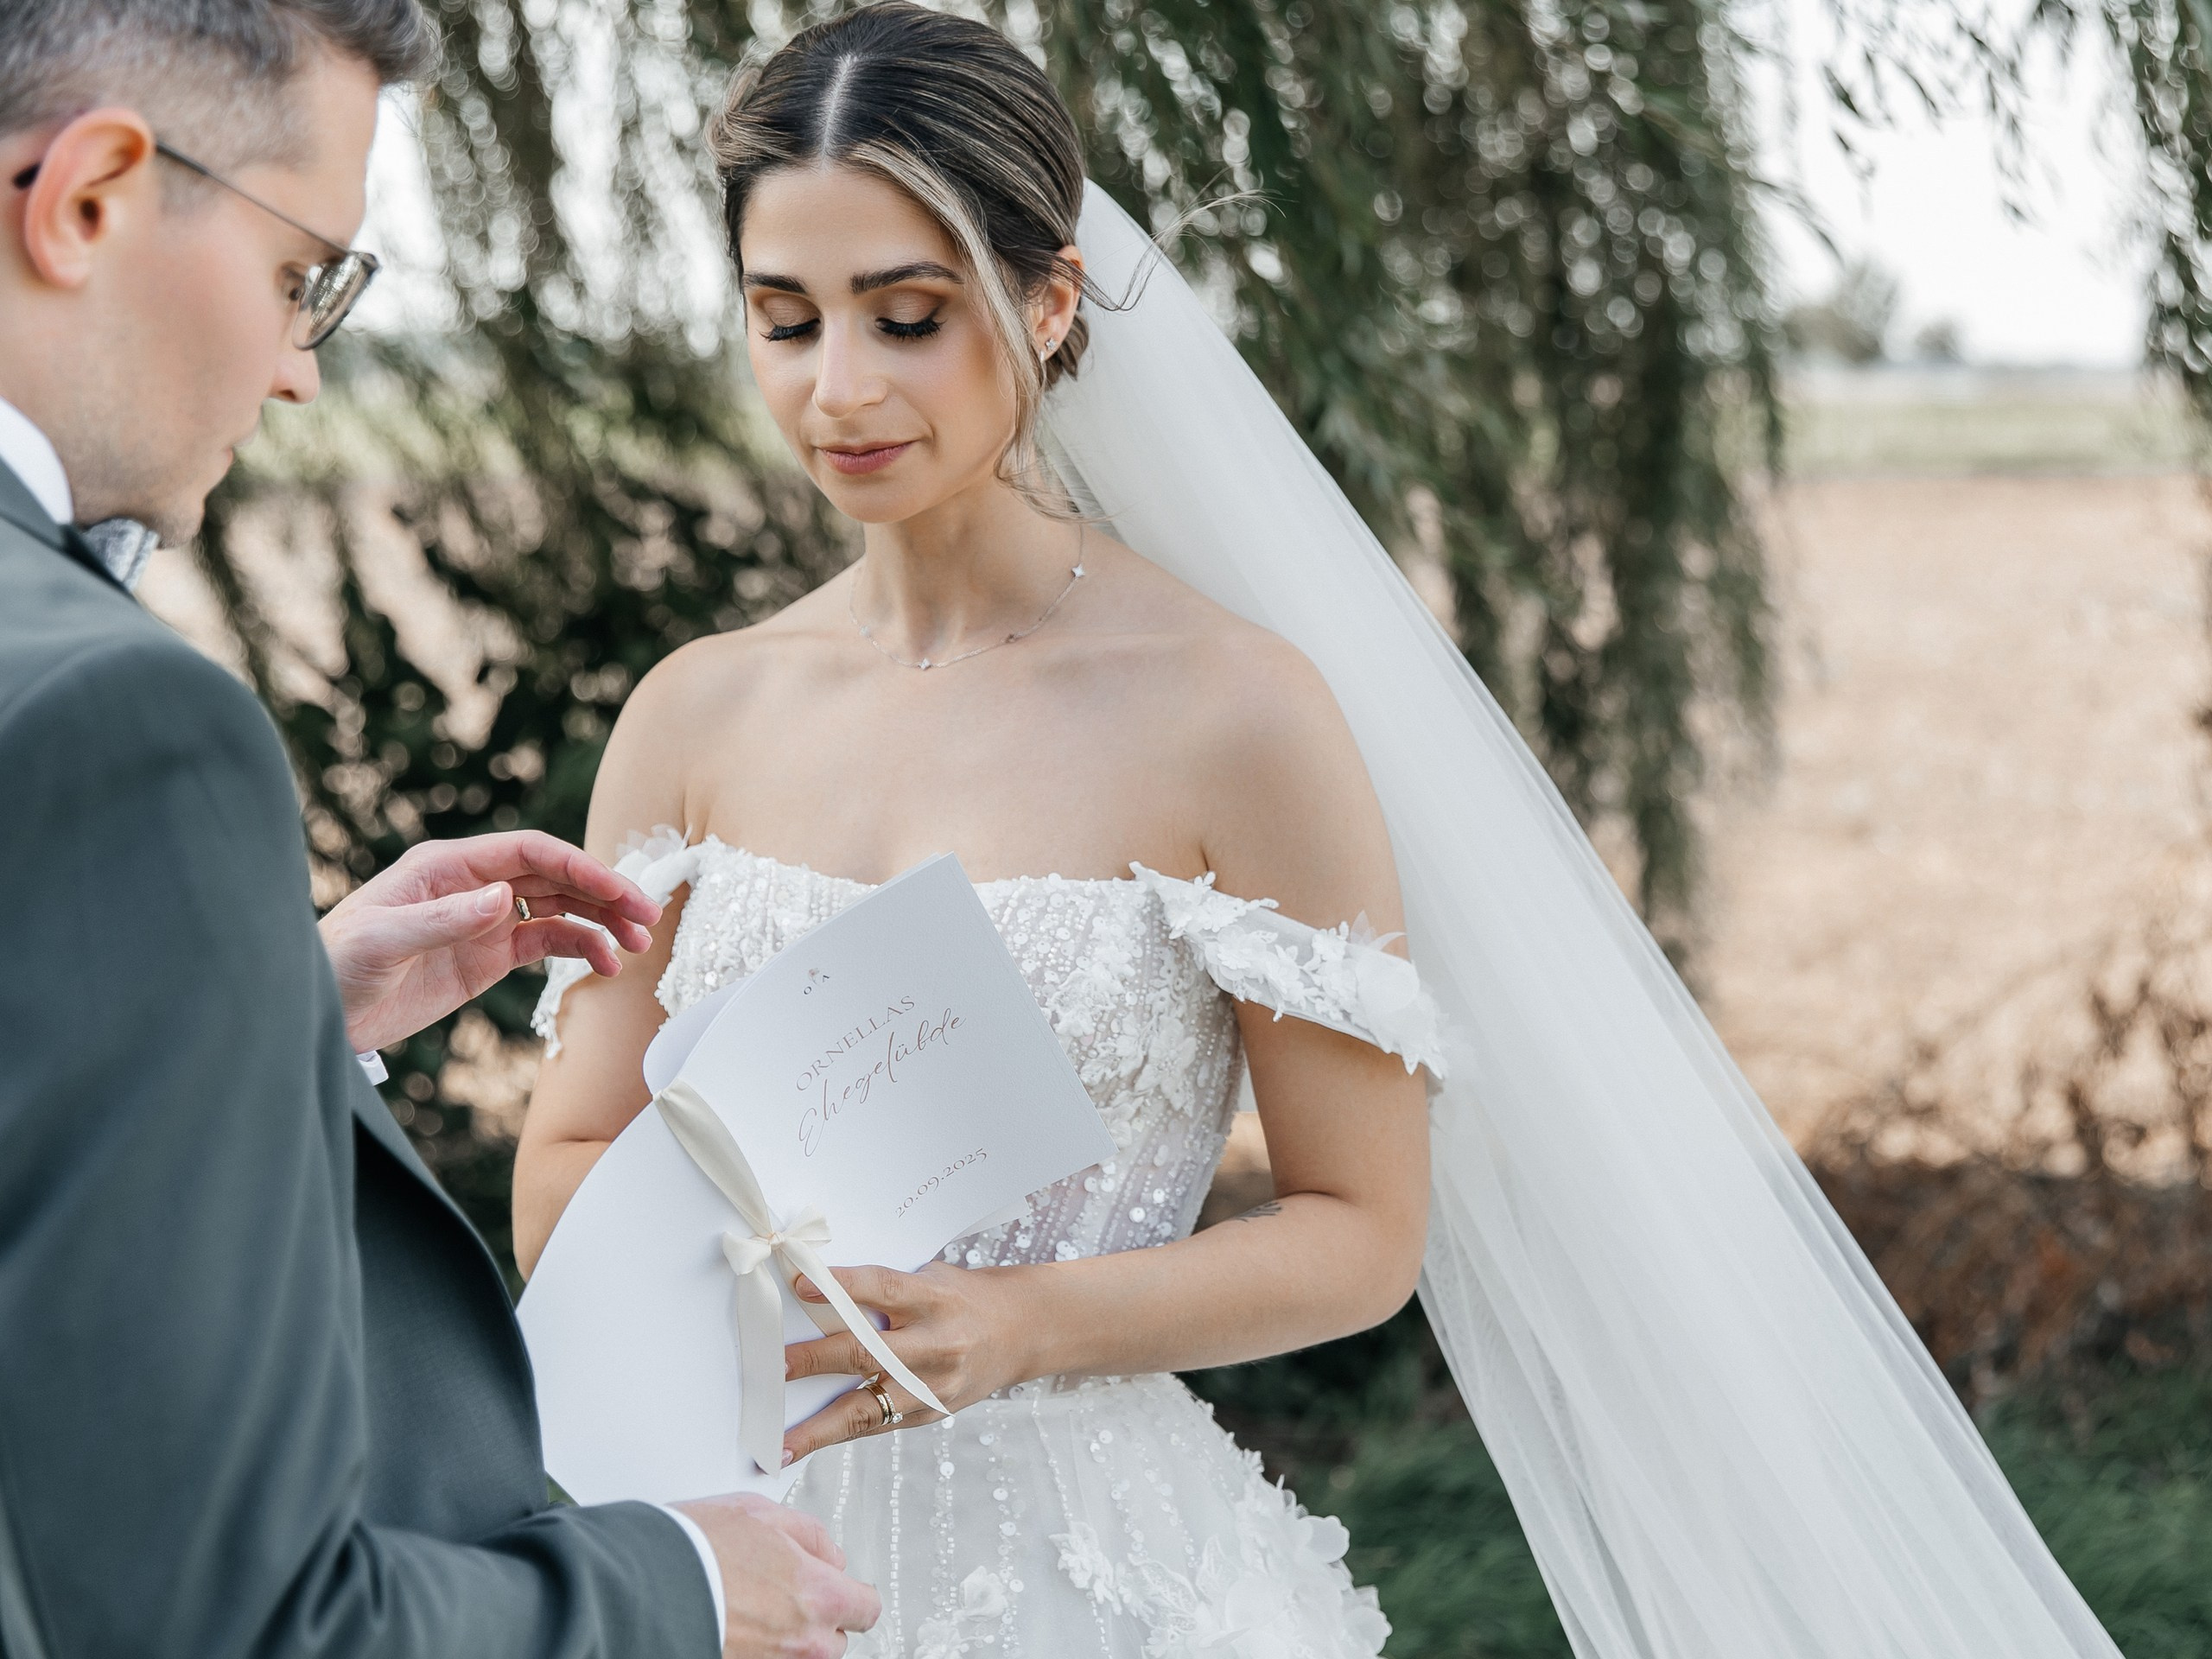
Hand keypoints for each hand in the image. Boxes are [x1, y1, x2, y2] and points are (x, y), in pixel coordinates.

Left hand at [318, 831, 660, 1053]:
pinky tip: (604, 965)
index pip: (531, 853)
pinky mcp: (486, 956)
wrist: (316, 1013)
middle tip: (647, 917)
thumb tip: (505, 896)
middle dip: (605, 893)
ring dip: (601, 922)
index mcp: (449, 866)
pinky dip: (579, 949)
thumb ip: (445, 918)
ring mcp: (484, 921)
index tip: (618, 890)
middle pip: (556, 877)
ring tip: (635, 946)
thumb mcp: (384, 940)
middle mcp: (474, 886)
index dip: (580, 867)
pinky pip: (545, 942)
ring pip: (559, 908)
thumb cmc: (337, 964)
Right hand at [670, 1491, 879, 1658]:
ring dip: (787, 1635)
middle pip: (834, 1639)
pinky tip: (733, 1622)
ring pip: (799, 1654)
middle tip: (783, 1590)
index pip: (866, 1609)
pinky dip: (759, 1646)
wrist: (638, 1588)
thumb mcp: (761, 1512)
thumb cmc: (694, 1549)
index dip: (854, 1594)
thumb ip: (810, 1535)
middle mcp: (802, 1643)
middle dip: (817, 1616)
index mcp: (819, 1596)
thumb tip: (828, 1555)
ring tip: (750, 1605)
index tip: (842, 1587)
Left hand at [781, 1263, 1032, 1463]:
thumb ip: (884, 1291)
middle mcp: (936, 1344)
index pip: (882, 1288)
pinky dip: (842, 1434)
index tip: (799, 1286)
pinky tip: (810, 1443)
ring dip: (821, 1427)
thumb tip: (817, 1297)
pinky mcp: (931, 1414)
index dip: (841, 1287)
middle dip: (816, 1360)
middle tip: (776, 1368)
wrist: (1021, 1332)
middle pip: (867, 1352)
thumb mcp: (931, 1278)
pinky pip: (879, 1426)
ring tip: (782, 1442)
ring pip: (869, 1408)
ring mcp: (934, 1386)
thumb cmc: (963, 1298)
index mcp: (935, 1298)